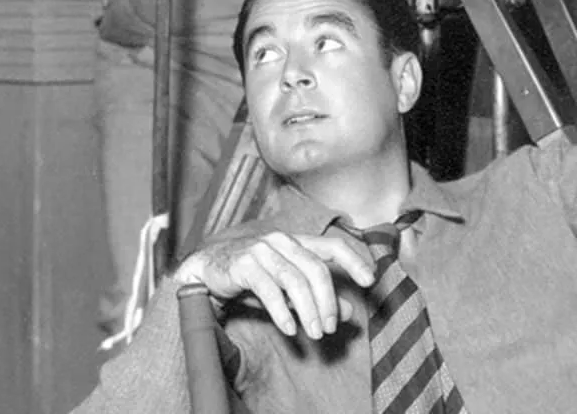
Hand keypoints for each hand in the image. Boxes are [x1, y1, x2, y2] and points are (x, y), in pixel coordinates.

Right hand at [173, 232, 375, 339]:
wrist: (206, 272)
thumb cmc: (251, 278)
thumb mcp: (288, 290)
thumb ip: (316, 298)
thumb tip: (347, 311)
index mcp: (296, 242)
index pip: (333, 245)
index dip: (354, 261)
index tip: (370, 282)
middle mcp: (281, 241)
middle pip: (316, 269)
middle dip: (327, 301)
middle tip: (330, 328)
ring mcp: (261, 251)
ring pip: (295, 280)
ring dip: (309, 311)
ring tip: (315, 334)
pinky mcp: (243, 264)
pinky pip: (269, 290)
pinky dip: (282, 312)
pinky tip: (290, 329)